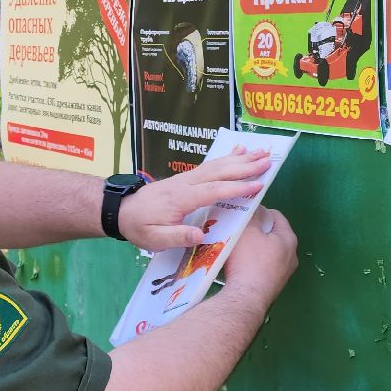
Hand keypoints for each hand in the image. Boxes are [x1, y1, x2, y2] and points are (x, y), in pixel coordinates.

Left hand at [118, 147, 271, 251]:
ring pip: (217, 165)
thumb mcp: (154, 239)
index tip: (258, 185)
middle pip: (219, 171)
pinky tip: (239, 151)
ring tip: (262, 152)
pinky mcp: (187, 177)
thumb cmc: (139, 227)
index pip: (213, 190)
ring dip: (240, 158)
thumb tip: (200, 236)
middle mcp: (186, 183)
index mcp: (181, 199)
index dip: (236, 187)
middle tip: (268, 160)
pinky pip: (211, 165)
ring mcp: (187, 178)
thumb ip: (177, 237)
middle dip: (245, 166)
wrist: (122, 210)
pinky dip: (227, 157)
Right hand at [220, 206, 296, 301]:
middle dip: (257, 230)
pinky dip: (254, 263)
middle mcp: (291, 256)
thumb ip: (252, 215)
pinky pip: (264, 268)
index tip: (245, 212)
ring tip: (237, 245)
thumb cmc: (249, 260)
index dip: (260, 210)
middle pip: (273, 235)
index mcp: (289, 239)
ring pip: (268, 253)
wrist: (246, 298)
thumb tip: (255, 208)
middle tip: (240, 228)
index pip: (277, 216)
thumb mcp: (247, 230)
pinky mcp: (274, 286)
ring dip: (254, 248)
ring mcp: (284, 274)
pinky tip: (239, 265)